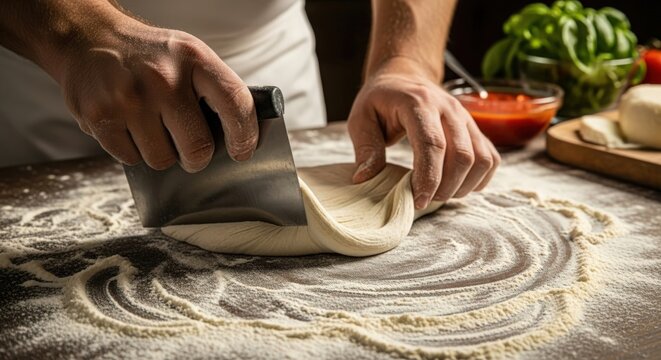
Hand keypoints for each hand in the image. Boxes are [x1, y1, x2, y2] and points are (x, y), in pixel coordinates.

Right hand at [58, 16, 257, 171]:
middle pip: (198, 148)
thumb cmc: (149, 56)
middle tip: (190, 148)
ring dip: (162, 153)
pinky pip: (131, 159)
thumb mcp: (190, 57)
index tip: (242, 151)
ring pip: (163, 160)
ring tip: (153, 127)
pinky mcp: (100, 117)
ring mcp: (129, 99)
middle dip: (197, 156)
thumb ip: (217, 91)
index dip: (245, 135)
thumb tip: (245, 135)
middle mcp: (162, 78)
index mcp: (193, 59)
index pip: (235, 104)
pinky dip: (134, 151)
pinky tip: (129, 126)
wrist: (88, 39)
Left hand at [348, 58, 499, 208]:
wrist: (404, 78)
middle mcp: (448, 108)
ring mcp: (466, 117)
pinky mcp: (475, 128)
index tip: (418, 200)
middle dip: (446, 187)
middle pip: (462, 155)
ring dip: (463, 186)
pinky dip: (479, 179)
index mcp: (418, 103)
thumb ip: (365, 148)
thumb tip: (365, 178)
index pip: (432, 144)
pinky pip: (490, 158)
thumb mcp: (360, 119)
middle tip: (425, 200)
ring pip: (481, 159)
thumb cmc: (381, 101)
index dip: (429, 177)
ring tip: (440, 194)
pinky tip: (457, 185)